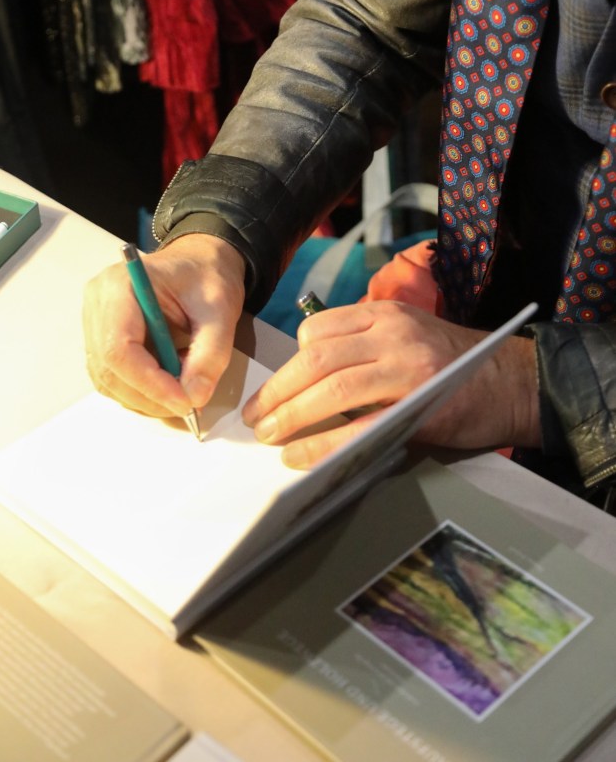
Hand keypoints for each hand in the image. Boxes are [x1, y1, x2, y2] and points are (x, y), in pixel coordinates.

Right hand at [83, 234, 245, 417]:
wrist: (198, 263)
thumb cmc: (206, 277)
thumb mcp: (220, 310)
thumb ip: (211, 354)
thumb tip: (194, 397)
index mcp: (119, 286)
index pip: (119, 348)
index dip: (149, 383)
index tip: (184, 401)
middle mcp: (97, 304)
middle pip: (108, 369)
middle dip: (149, 396)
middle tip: (189, 404)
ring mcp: (95, 323)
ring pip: (107, 380)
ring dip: (145, 398)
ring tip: (181, 390)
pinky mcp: (102, 339)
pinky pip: (113, 378)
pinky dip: (140, 392)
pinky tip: (168, 384)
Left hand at [242, 300, 539, 468]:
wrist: (513, 382)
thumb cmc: (454, 364)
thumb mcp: (408, 337)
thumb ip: (365, 349)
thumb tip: (310, 386)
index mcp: (385, 313)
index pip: (319, 328)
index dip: (291, 360)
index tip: (276, 387)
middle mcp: (393, 332)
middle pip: (317, 358)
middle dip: (279, 390)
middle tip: (255, 416)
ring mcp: (407, 365)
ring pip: (333, 387)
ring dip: (292, 415)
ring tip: (270, 436)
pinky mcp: (420, 405)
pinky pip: (360, 426)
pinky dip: (324, 444)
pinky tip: (301, 457)